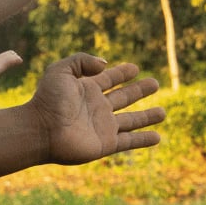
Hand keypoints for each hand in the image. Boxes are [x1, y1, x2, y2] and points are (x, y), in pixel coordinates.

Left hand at [26, 53, 162, 164]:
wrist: (41, 130)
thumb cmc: (48, 100)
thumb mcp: (60, 70)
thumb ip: (82, 60)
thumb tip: (105, 65)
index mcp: (87, 89)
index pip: (109, 78)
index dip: (122, 73)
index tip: (134, 68)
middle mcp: (97, 107)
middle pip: (124, 97)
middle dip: (139, 90)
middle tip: (155, 83)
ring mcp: (103, 126)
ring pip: (131, 120)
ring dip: (147, 116)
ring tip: (163, 112)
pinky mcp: (106, 144)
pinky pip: (129, 141)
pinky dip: (144, 139)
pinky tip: (157, 137)